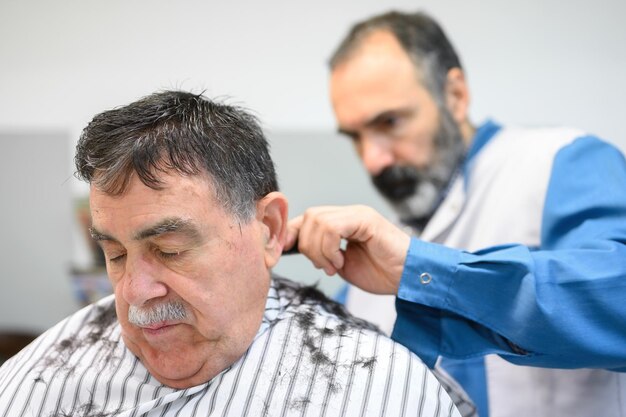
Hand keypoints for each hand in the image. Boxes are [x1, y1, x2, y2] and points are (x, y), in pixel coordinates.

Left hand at [285, 205, 410, 294]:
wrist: (410, 277)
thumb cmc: (381, 273)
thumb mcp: (342, 265)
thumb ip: (321, 254)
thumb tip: (292, 248)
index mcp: (341, 222)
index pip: (306, 220)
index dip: (292, 235)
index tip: (286, 254)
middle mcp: (347, 213)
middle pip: (308, 218)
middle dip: (308, 246)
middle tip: (326, 266)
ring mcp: (357, 214)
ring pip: (317, 220)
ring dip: (319, 249)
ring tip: (335, 265)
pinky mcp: (365, 219)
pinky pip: (333, 226)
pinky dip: (329, 246)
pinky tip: (341, 260)